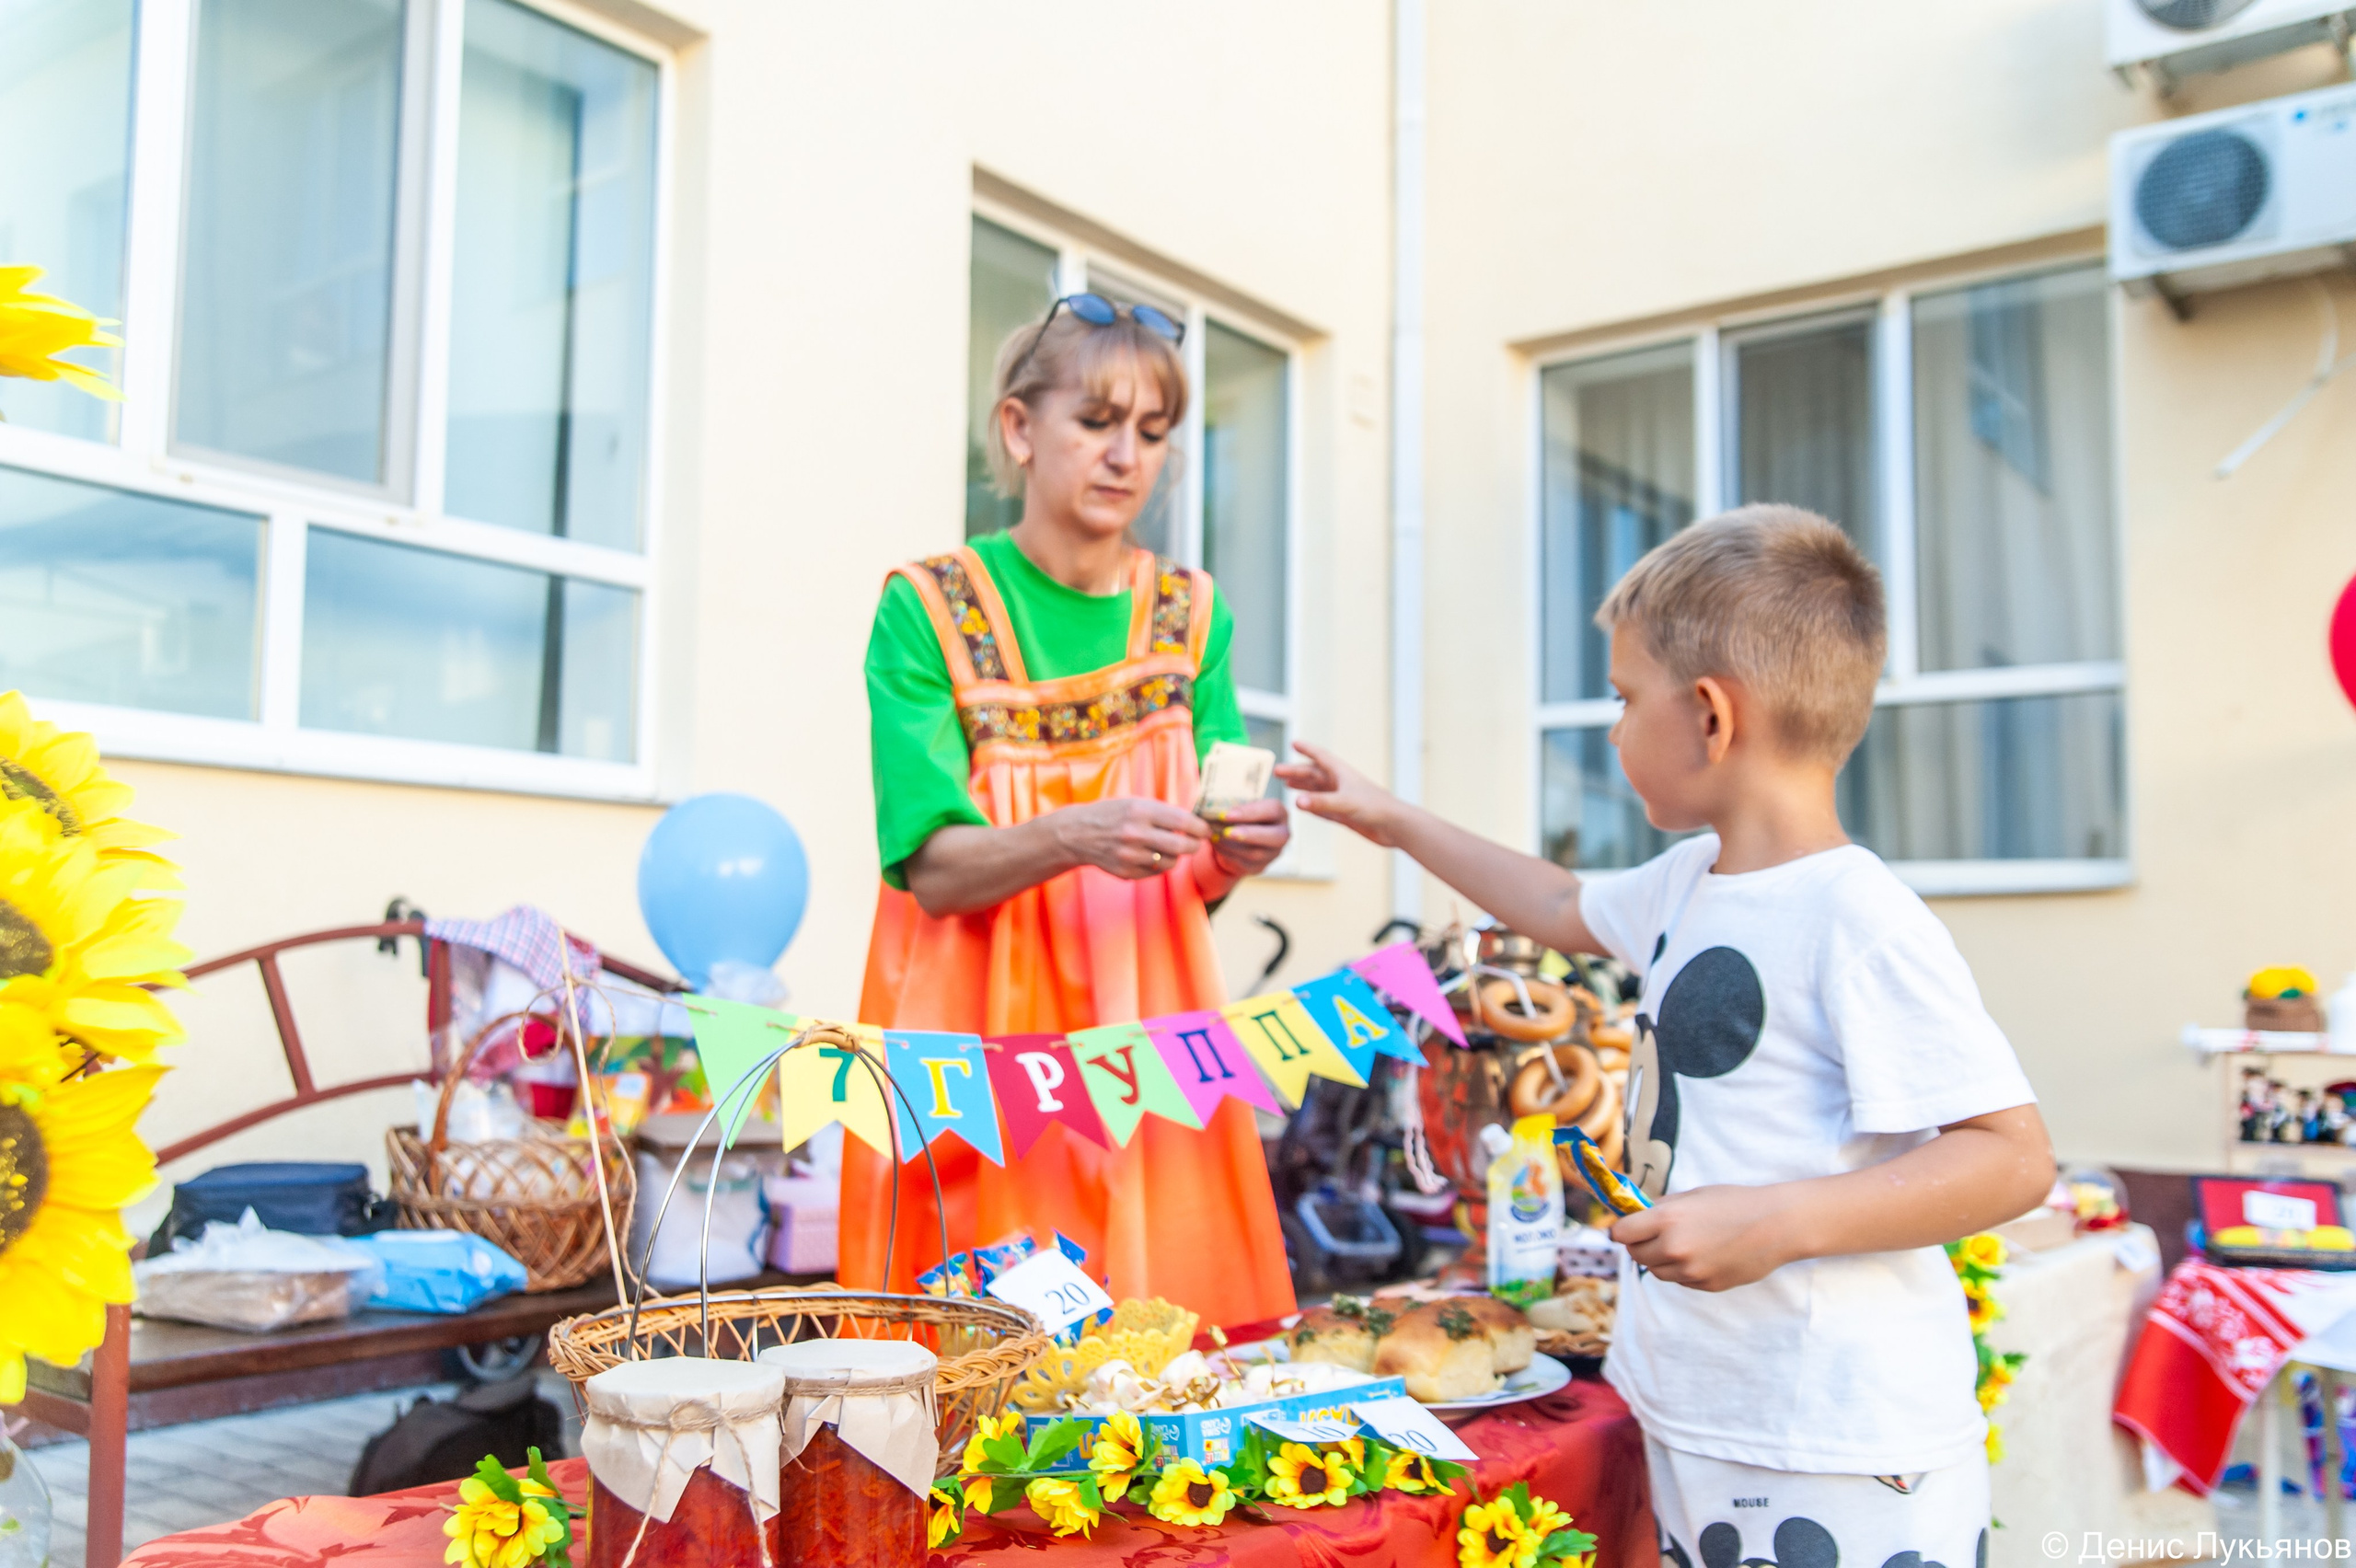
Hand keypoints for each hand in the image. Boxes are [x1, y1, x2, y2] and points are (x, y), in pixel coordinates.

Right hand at [1047, 797, 1212, 879]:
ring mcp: (1130, 855)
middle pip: (1180, 846)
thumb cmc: (1112, 814)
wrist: (1078, 834)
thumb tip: (1195, 822)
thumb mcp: (1135, 803)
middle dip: (1194, 846)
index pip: (1182, 822)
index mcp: (1140, 811)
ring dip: (1175, 856)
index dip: (1200, 828)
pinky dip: (1158, 865)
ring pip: (1170, 862)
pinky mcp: (1126, 872)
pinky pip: (1155, 872)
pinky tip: (1150, 856)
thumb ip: (1162, 812)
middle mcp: (1135, 833)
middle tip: (1195, 843)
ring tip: (1167, 848)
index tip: (1205, 830)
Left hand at [1202, 795, 1289, 878]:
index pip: (1271, 810)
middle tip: (1226, 832)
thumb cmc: (1242, 814)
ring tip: (1214, 837)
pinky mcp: (1261, 866)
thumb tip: (1213, 809)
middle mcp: (1282, 834)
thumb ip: (1233, 805)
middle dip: (1248, 834)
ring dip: (1232, 846)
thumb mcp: (1240, 805)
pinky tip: (1217, 845)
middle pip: (1274, 837)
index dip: (1249, 812)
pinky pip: (1245, 864)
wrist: (1242, 835)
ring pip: (1256, 854)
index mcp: (1279, 813)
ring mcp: (1273, 853)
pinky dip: (1228, 855)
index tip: (1225, 814)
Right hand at [1276, 741, 1407, 846]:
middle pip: (1314, 774)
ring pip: (1317, 790)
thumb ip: (1320, 803)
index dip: (1307, 749)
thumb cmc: (1375, 808)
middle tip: (1277, 771)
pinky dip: (1311, 804)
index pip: (1320, 757)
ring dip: (1303, 787)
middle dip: (1296, 772)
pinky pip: (1323, 807)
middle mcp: (1341, 783)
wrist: (1395, 826)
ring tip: (1287, 785)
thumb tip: (1296, 802)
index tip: (1294, 743)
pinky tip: (1303, 805)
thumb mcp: (1344, 803)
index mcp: (1342, 773)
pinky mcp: (1345, 814)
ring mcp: (1343, 799)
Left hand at [1609, 1184, 1802, 1291]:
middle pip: (1636, 1254)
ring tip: (1682, 1243)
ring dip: (1660, 1259)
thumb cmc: (1734, 1202)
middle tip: (1653, 1235)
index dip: (1621, 1230)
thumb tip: (1633, 1215)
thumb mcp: (1692, 1196)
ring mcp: (1690, 1271)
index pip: (1622, 1233)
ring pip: (1656, 1271)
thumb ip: (1660, 1208)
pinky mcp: (1705, 1285)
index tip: (1625, 1229)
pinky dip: (1682, 1270)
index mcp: (1667, 1220)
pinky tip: (1702, 1254)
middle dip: (1640, 1244)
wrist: (1776, 1225)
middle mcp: (1674, 1248)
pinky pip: (1680, 1280)